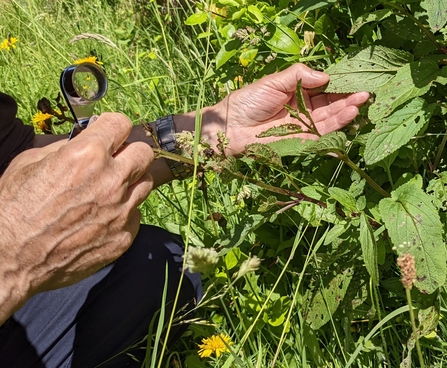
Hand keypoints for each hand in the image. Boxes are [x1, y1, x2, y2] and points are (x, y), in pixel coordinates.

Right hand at [0, 113, 152, 321]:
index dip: (114, 127)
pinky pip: (135, 214)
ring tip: (108, 190)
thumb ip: (67, 147)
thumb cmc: (13, 209)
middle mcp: (111, 181)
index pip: (122, 124)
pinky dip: (123, 212)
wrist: (10, 260)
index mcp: (87, 156)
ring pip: (146, 182)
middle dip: (130, 152)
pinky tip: (101, 218)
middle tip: (115, 161)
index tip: (110, 134)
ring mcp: (121, 211)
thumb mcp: (30, 163)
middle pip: (144, 153)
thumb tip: (88, 140)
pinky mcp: (124, 236)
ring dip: (131, 182)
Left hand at [212, 63, 368, 154]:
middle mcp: (303, 110)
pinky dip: (335, 127)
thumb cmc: (248, 101)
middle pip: (330, 105)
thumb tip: (326, 75)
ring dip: (345, 112)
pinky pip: (321, 135)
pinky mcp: (300, 141)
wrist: (230, 127)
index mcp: (297, 93)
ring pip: (329, 119)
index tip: (355, 79)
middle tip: (366, 92)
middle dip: (347, 98)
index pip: (323, 89)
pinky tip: (349, 116)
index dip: (339, 85)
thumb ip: (299, 76)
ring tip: (361, 103)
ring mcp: (302, 126)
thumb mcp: (274, 82)